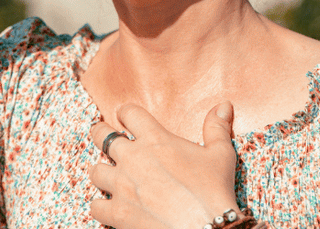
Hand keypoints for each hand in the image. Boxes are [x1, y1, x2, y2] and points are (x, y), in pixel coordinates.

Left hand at [90, 102, 240, 228]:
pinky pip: (95, 206)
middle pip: (101, 136)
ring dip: (101, 172)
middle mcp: (132, 158)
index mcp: (155, 139)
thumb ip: (217, 128)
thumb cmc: (214, 191)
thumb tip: (224, 105)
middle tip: (102, 135)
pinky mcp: (117, 212)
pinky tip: (108, 207)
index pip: (129, 113)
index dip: (125, 112)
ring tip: (107, 175)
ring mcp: (121, 185)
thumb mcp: (220, 155)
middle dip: (100, 133)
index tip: (124, 115)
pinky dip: (100, 206)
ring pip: (95, 171)